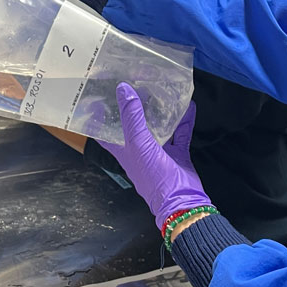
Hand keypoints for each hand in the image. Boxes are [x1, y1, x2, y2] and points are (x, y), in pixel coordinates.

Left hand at [98, 83, 206, 228]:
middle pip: (134, 126)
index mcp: (124, 151)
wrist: (181, 199)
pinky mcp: (178, 154)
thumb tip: (124, 90)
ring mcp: (160, 152)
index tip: (99, 98)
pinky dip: (184, 120)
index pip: (106, 133)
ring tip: (160, 92)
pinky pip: (181, 133)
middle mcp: (140, 151)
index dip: (100, 117)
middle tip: (134, 86)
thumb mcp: (138, 144)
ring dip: (159, 112)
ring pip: (158, 127)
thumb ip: (132, 117)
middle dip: (133, 108)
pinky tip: (188, 106)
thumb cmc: (153, 177)